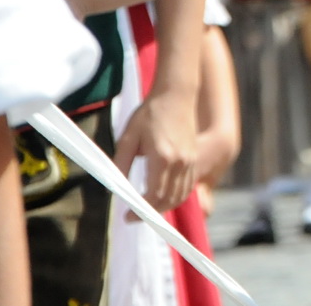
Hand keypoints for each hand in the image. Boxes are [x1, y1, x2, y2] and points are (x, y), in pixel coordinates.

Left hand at [115, 91, 198, 210]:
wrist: (176, 94)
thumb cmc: (150, 113)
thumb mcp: (128, 137)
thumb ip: (121, 164)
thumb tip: (115, 186)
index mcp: (162, 158)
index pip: (153, 196)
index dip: (140, 211)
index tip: (127, 216)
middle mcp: (180, 162)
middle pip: (168, 200)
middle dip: (151, 213)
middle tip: (135, 216)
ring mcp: (190, 160)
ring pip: (181, 195)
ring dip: (165, 207)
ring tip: (148, 209)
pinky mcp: (194, 157)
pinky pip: (188, 185)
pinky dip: (176, 196)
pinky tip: (163, 196)